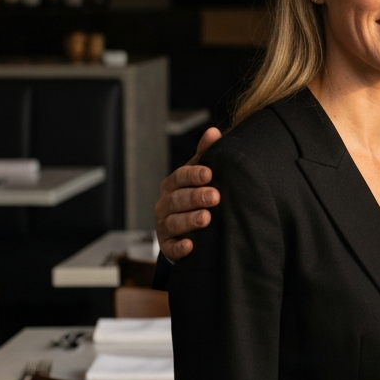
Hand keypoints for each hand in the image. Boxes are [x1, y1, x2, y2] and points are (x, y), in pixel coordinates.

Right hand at [155, 127, 222, 261]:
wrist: (189, 228)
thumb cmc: (196, 194)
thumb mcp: (201, 174)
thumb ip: (206, 154)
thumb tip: (213, 132)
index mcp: (173, 184)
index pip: (180, 176)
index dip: (194, 175)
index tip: (209, 174)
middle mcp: (165, 204)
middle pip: (177, 199)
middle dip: (196, 197)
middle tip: (215, 196)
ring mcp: (164, 225)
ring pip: (173, 222)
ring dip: (189, 220)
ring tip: (206, 218)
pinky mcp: (167, 246)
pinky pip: (170, 247)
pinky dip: (179, 247)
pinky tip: (190, 246)